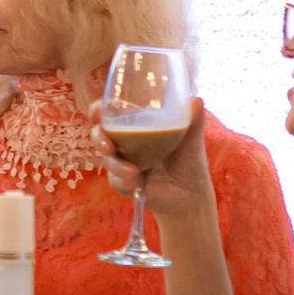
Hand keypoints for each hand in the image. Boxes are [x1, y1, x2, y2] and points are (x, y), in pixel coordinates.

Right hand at [103, 96, 214, 221]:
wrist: (191, 194)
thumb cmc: (189, 161)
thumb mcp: (192, 140)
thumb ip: (193, 121)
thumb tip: (197, 100)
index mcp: (137, 126)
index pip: (111, 113)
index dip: (98, 110)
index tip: (96, 111)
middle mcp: (125, 143)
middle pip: (100, 135)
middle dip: (99, 138)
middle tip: (108, 146)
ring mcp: (123, 163)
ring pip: (107, 160)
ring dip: (116, 165)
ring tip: (133, 172)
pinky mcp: (124, 183)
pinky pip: (115, 180)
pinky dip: (123, 181)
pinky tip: (136, 184)